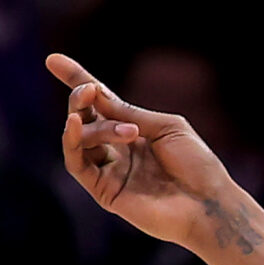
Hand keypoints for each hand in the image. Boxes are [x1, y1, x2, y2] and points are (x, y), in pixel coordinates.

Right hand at [48, 55, 255, 252]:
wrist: (210, 204)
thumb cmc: (197, 165)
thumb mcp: (165, 126)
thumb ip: (128, 112)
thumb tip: (95, 91)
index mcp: (135, 131)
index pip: (100, 103)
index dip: (77, 80)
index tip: (54, 60)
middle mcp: (119, 150)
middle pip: (84, 118)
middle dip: (79, 99)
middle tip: (87, 89)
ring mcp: (111, 171)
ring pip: (81, 139)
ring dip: (91, 125)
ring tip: (126, 130)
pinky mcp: (105, 192)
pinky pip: (77, 164)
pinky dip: (72, 143)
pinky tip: (75, 125)